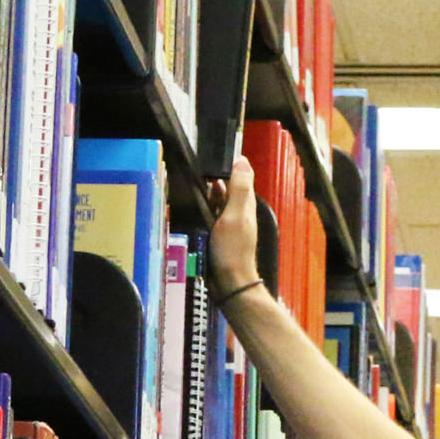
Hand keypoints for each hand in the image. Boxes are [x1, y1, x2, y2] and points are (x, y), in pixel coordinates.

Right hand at [208, 154, 262, 299]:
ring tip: (193, 187)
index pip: (240, 174)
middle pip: (228, 186)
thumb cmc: (232, 250)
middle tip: (197, 172)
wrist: (229, 282)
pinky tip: (195, 207)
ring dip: (209, 193)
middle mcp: (240, 210)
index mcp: (246, 203)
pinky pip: (213, 214)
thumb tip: (241, 160)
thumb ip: (239, 189)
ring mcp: (230, 222)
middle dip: (215, 177)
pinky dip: (205, 208)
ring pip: (219, 200)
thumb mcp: (234, 215)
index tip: (211, 156)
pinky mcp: (220, 233)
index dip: (227, 163)